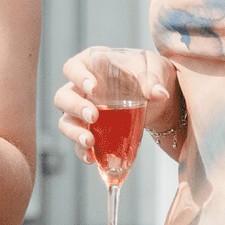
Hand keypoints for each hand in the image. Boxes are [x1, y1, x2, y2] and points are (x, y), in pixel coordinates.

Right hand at [52, 47, 179, 161]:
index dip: (78, 77)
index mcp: (92, 66)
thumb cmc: (152, 75)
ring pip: (66, 122)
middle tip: (94, 116)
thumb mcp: (154, 70)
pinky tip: (92, 158)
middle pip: (64, 97)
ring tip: (90, 141)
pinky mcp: (92, 130)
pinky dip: (83, 151)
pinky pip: (79, 143)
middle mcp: (82, 88)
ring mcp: (84, 111)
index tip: (94, 87)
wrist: (160, 100)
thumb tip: (159, 94)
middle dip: (75, 108)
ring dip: (74, 133)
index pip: (73, 68)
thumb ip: (153, 80)